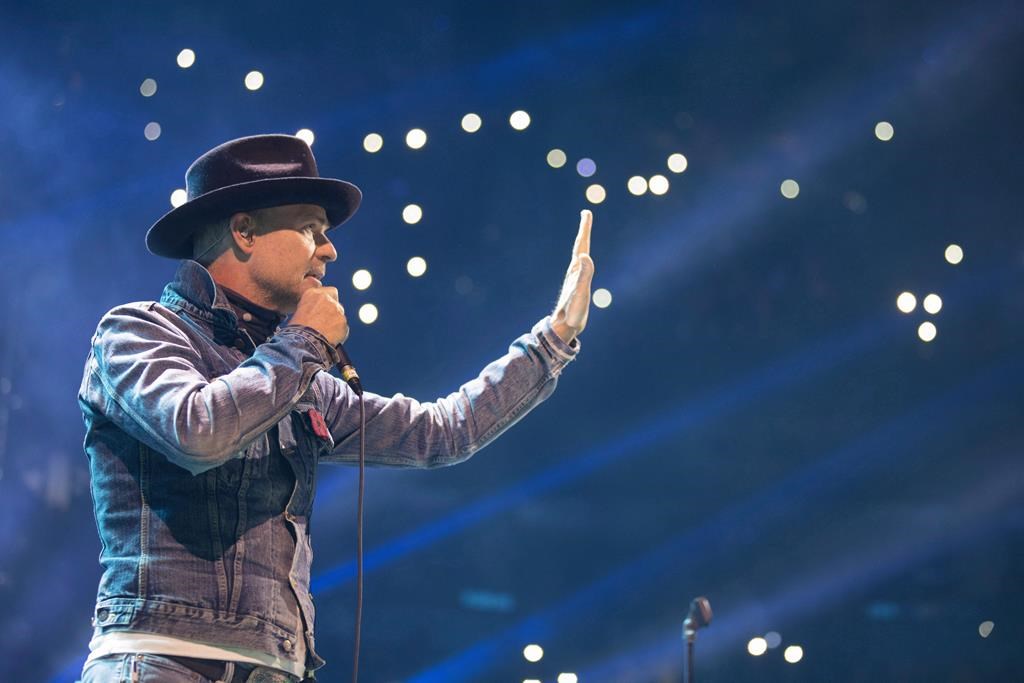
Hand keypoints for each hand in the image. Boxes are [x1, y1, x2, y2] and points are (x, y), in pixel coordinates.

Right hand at [290, 286, 349, 345]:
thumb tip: (319, 311)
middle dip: (333, 309)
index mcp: (313, 293)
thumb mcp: (300, 311)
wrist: (304, 342)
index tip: (322, 309)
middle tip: (326, 320)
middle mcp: (326, 298)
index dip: (326, 301)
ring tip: (324, 332)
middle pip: (335, 300)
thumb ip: (313, 306)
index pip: (328, 291)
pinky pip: (343, 326)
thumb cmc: (297, 329)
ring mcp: (336, 309)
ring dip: (335, 321)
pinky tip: (330, 338)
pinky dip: (339, 332)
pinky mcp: (343, 321)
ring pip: (340, 314)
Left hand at [550, 210, 594, 343]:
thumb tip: (584, 256)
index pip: (581, 245)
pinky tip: (582, 259)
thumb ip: (584, 275)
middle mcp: (574, 271)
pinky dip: (583, 257)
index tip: (586, 212)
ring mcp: (575, 278)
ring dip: (583, 242)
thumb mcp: (581, 293)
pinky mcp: (576, 286)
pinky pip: (581, 266)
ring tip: (585, 233)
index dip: (585, 229)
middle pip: (580, 246)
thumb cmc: (572, 313)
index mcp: (576, 270)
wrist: (563, 328)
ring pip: (579, 255)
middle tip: (586, 214)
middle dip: (584, 230)